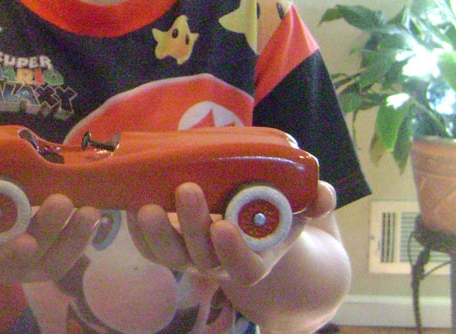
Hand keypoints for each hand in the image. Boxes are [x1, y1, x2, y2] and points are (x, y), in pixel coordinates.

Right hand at [0, 194, 100, 284]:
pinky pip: (68, 252)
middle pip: (32, 257)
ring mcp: (30, 264)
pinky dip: (83, 235)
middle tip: (62, 202)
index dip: (9, 254)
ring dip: (76, 237)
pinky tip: (95, 215)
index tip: (27, 242)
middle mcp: (6, 267)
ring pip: (56, 260)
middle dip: (50, 230)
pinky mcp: (50, 254)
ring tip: (91, 212)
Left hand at [127, 181, 336, 284]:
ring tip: (145, 205)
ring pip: (169, 254)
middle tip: (187, 189)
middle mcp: (220, 264)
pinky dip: (138, 231)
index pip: (244, 267)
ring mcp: (192, 257)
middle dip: (191, 224)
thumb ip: (316, 200)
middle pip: (200, 256)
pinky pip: (149, 247)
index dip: (233, 251)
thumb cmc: (277, 213)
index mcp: (256, 259)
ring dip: (157, 231)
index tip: (224, 226)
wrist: (251, 223)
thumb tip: (324, 193)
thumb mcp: (301, 206)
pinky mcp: (169, 245)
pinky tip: (131, 204)